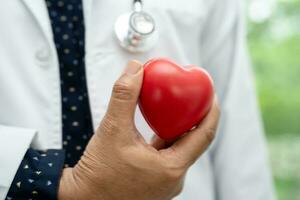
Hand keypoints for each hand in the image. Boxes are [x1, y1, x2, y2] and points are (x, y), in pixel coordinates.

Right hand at [58, 60, 219, 199]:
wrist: (84, 199)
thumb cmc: (98, 172)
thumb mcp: (111, 129)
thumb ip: (124, 96)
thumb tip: (135, 68)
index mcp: (172, 168)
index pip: (204, 136)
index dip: (211, 112)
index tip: (211, 93)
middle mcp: (173, 178)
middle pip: (194, 142)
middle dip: (196, 117)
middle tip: (196, 94)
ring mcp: (165, 182)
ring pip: (180, 148)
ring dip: (180, 127)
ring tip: (178, 106)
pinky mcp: (155, 181)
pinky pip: (168, 155)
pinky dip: (166, 138)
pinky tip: (159, 125)